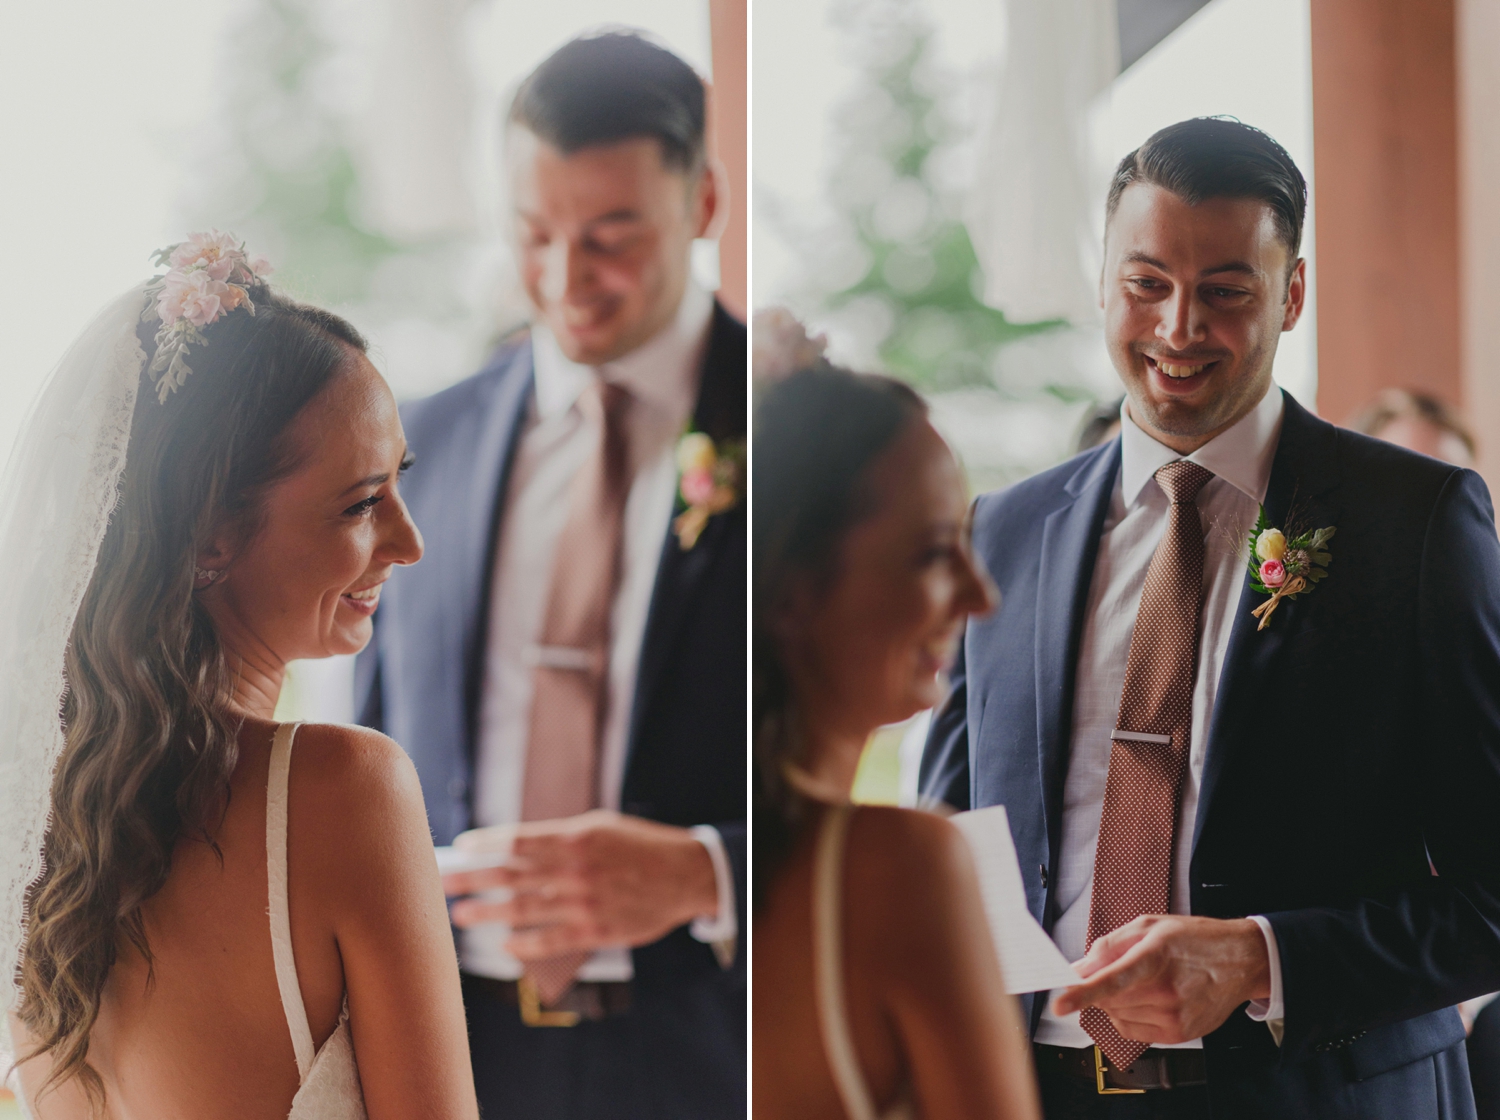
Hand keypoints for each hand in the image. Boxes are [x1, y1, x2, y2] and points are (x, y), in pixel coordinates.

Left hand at [442, 810, 718, 959]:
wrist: (685, 875)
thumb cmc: (639, 847)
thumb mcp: (602, 827)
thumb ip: (561, 836)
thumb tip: (516, 846)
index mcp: (576, 836)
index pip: (518, 839)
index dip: (485, 844)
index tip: (458, 847)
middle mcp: (575, 869)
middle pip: (510, 874)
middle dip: (471, 878)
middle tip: (441, 881)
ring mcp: (583, 902)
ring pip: (522, 910)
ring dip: (487, 912)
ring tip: (461, 915)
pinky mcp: (594, 930)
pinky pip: (549, 941)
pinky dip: (523, 943)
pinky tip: (504, 944)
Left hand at [1051, 915, 1269, 1043]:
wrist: (1241, 961)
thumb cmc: (1195, 939)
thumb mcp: (1150, 926)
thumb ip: (1109, 946)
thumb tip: (1079, 968)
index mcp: (1156, 957)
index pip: (1113, 980)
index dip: (1083, 993)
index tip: (1060, 1002)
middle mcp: (1167, 992)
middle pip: (1108, 1000)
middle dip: (1100, 986)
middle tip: (1120, 968)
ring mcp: (1175, 1017)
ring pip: (1117, 1016)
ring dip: (1115, 1001)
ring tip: (1143, 980)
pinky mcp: (1179, 1034)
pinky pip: (1132, 1030)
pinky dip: (1127, 1015)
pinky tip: (1145, 998)